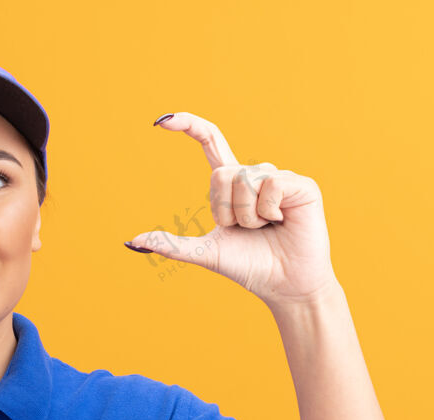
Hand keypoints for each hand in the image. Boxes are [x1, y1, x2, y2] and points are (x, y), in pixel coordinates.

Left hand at [125, 112, 339, 308]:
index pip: (211, 143)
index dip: (190, 126)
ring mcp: (279, 178)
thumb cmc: (248, 266)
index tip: (162, 120)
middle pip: (221, 174)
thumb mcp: (204, 252)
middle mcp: (254, 175)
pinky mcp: (301, 185)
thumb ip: (170, 244)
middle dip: (225, 210)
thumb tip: (132, 241)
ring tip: (265, 228)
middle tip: (245, 229)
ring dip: (247, 215)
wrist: (283, 285)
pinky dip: (268, 210)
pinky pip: (270, 184)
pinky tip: (281, 221)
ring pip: (244, 180)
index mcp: (231, 185)